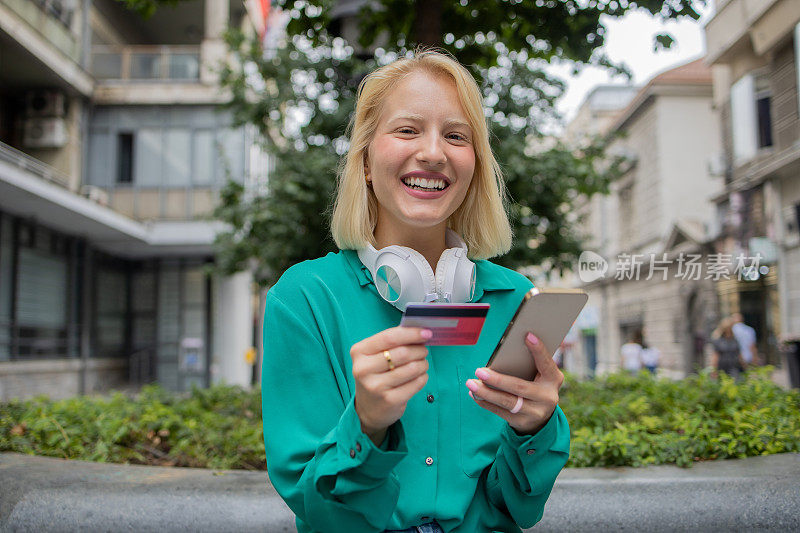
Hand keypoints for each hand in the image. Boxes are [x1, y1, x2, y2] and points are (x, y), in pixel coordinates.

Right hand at [351, 327, 431, 443]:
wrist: (369, 408)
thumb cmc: (377, 374)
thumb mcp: (376, 355)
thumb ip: (393, 341)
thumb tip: (419, 330)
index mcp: (359, 352)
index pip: (389, 337)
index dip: (411, 333)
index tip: (426, 332)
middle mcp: (363, 369)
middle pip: (403, 353)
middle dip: (419, 350)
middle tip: (424, 350)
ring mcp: (375, 386)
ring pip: (412, 368)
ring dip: (423, 364)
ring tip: (422, 364)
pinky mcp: (389, 400)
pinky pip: (416, 383)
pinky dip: (423, 377)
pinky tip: (419, 377)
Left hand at [466, 332, 563, 434]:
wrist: (541, 417)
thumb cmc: (536, 385)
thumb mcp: (540, 376)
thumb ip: (528, 365)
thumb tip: (501, 356)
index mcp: (553, 379)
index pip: (546, 363)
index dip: (538, 350)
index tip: (528, 336)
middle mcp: (547, 397)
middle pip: (519, 387)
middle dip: (497, 379)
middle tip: (479, 371)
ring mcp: (536, 412)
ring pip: (507, 402)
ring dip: (486, 392)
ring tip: (471, 383)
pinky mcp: (522, 422)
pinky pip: (500, 412)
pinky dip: (485, 402)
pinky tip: (475, 394)